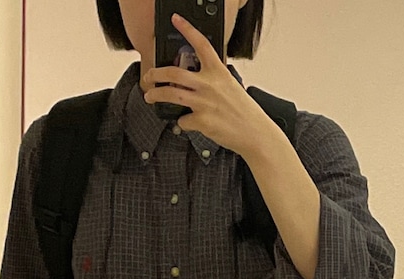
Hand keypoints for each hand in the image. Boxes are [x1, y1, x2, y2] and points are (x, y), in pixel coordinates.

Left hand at [140, 13, 269, 157]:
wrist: (254, 132)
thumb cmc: (243, 111)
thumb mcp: (230, 85)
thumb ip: (212, 79)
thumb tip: (192, 81)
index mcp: (218, 72)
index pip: (201, 44)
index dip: (187, 29)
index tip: (176, 20)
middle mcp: (209, 84)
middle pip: (174, 72)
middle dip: (155, 73)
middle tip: (149, 76)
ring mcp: (204, 102)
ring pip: (171, 94)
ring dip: (155, 95)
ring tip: (150, 96)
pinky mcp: (201, 121)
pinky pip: (182, 121)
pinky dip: (181, 123)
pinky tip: (187, 123)